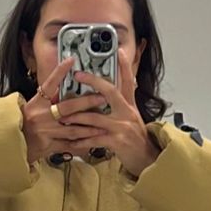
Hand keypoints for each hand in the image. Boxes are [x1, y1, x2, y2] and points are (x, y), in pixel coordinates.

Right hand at [20, 56, 118, 164]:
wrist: (14, 143)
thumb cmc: (24, 123)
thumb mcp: (33, 106)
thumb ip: (48, 98)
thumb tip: (63, 87)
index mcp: (36, 103)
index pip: (49, 84)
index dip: (60, 71)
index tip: (71, 61)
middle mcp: (41, 116)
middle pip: (67, 107)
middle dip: (86, 102)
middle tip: (102, 98)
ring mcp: (46, 132)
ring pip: (72, 129)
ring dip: (89, 127)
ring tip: (103, 125)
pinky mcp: (49, 146)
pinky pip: (68, 145)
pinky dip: (80, 144)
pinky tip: (92, 141)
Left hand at [66, 51, 160, 177]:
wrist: (147, 159)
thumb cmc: (136, 141)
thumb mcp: (133, 120)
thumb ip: (123, 107)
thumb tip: (113, 95)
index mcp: (130, 106)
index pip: (129, 81)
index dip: (124, 66)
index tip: (118, 51)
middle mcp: (126, 113)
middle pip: (110, 91)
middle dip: (93, 82)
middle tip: (78, 75)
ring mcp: (122, 127)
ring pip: (95, 117)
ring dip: (77, 117)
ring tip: (63, 116)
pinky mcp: (117, 142)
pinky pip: (95, 138)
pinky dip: (82, 140)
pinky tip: (72, 141)